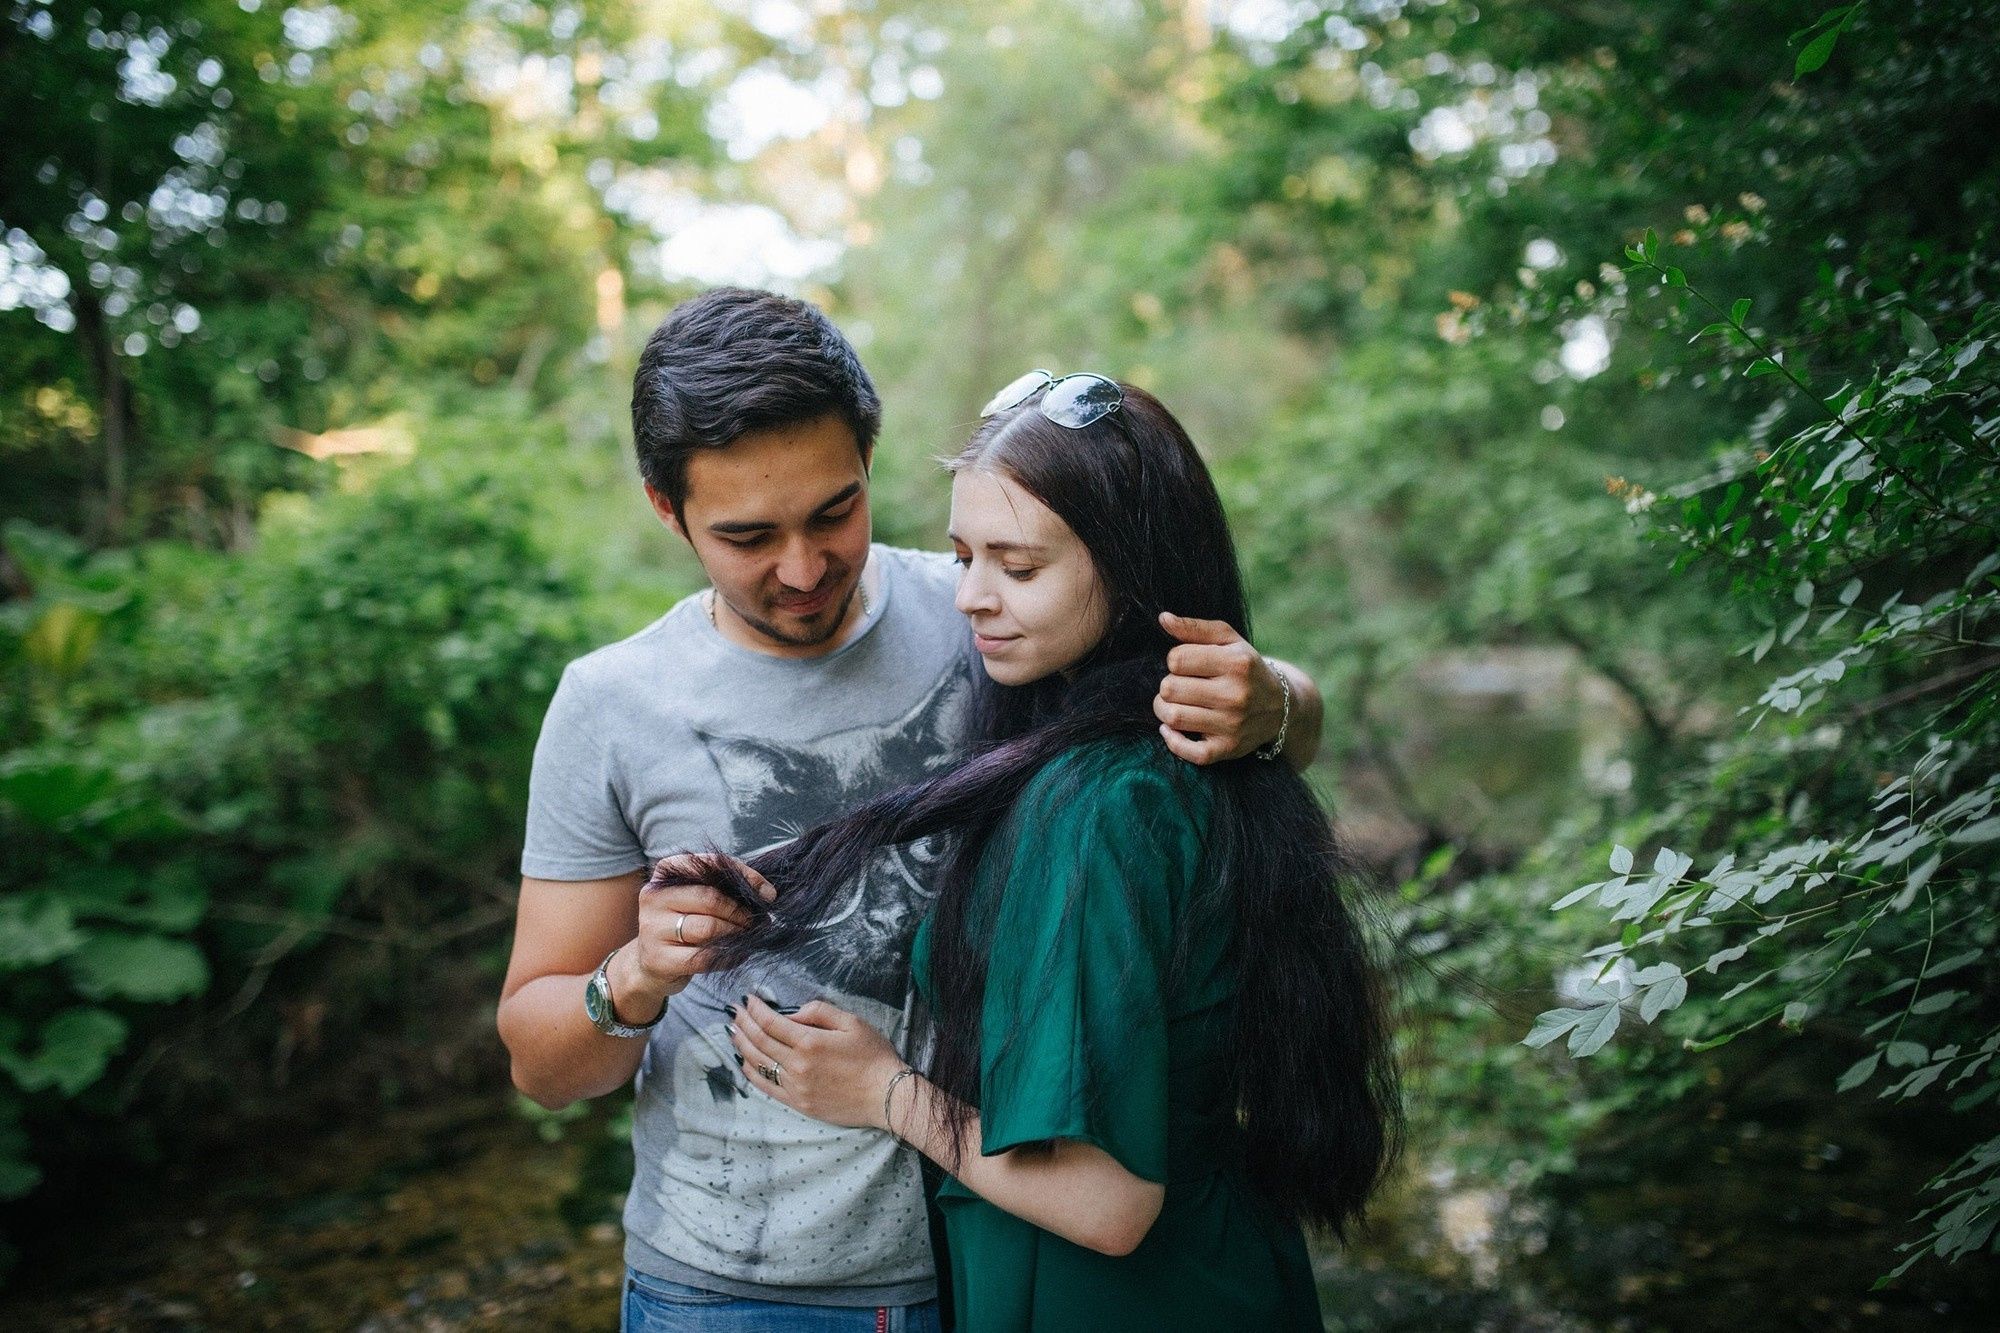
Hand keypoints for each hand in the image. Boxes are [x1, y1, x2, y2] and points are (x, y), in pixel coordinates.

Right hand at [615, 854, 776, 1015]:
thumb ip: (726, 887)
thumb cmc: (683, 922)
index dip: (745, 877)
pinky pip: (704, 957)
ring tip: (750, 936)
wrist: (651, 963)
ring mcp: (652, 928)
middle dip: (742, 912)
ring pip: (708, 928)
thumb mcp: (697, 897)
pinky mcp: (658, 959)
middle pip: (711, 899)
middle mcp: (653, 895)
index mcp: (666, 871)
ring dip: (737, 933)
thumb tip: (767, 893)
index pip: (711, 865)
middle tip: (761, 921)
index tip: (768, 894)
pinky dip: (729, 957)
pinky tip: (739, 955)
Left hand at [727, 996, 906, 1129]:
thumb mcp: (852, 1022)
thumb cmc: (873, 1057)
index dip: (755, 1009)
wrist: (886, 1096)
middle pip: (759, 1041)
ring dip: (742, 1045)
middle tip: (733, 1011)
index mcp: (810, 1042)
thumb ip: (820, 1012)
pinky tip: (744, 1061)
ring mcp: (796, 1087)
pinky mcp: (798, 1103)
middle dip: (743, 1023)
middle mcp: (797, 1065)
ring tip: (733, 1031)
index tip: (747, 999)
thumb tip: (794, 1013)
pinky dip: (751, 1072)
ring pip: (758, 1063)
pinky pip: (766, 1087)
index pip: (771, 1022)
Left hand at [1154, 611, 1285, 763]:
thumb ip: (1195, 628)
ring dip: (1163, 709)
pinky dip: (1172, 739)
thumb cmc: (1245, 667)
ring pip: (1172, 717)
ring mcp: (1232, 725)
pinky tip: (1172, 728)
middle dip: (1167, 685)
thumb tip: (1162, 618)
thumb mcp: (1228, 640)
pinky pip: (1187, 751)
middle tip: (1178, 685)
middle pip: (1170, 689)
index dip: (1174, 660)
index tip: (1186, 664)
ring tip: (1173, 703)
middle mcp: (1236, 695)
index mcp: (1236, 663)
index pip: (1177, 659)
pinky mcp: (1228, 749)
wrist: (1280, 707)